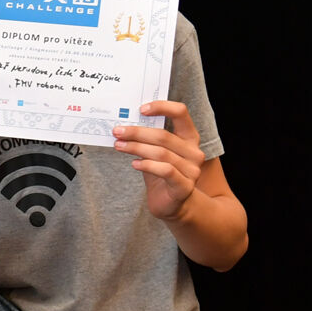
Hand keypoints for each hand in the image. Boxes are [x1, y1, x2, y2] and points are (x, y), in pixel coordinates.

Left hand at [112, 100, 204, 220]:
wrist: (170, 203)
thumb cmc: (160, 174)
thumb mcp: (153, 152)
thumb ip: (146, 139)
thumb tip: (122, 125)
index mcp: (189, 138)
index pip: (181, 113)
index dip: (162, 107)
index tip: (141, 109)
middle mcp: (194, 152)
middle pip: (164, 136)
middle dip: (137, 133)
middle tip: (117, 131)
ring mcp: (192, 170)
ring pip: (161, 153)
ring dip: (137, 148)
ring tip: (119, 146)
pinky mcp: (184, 186)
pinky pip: (165, 171)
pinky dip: (147, 165)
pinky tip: (134, 163)